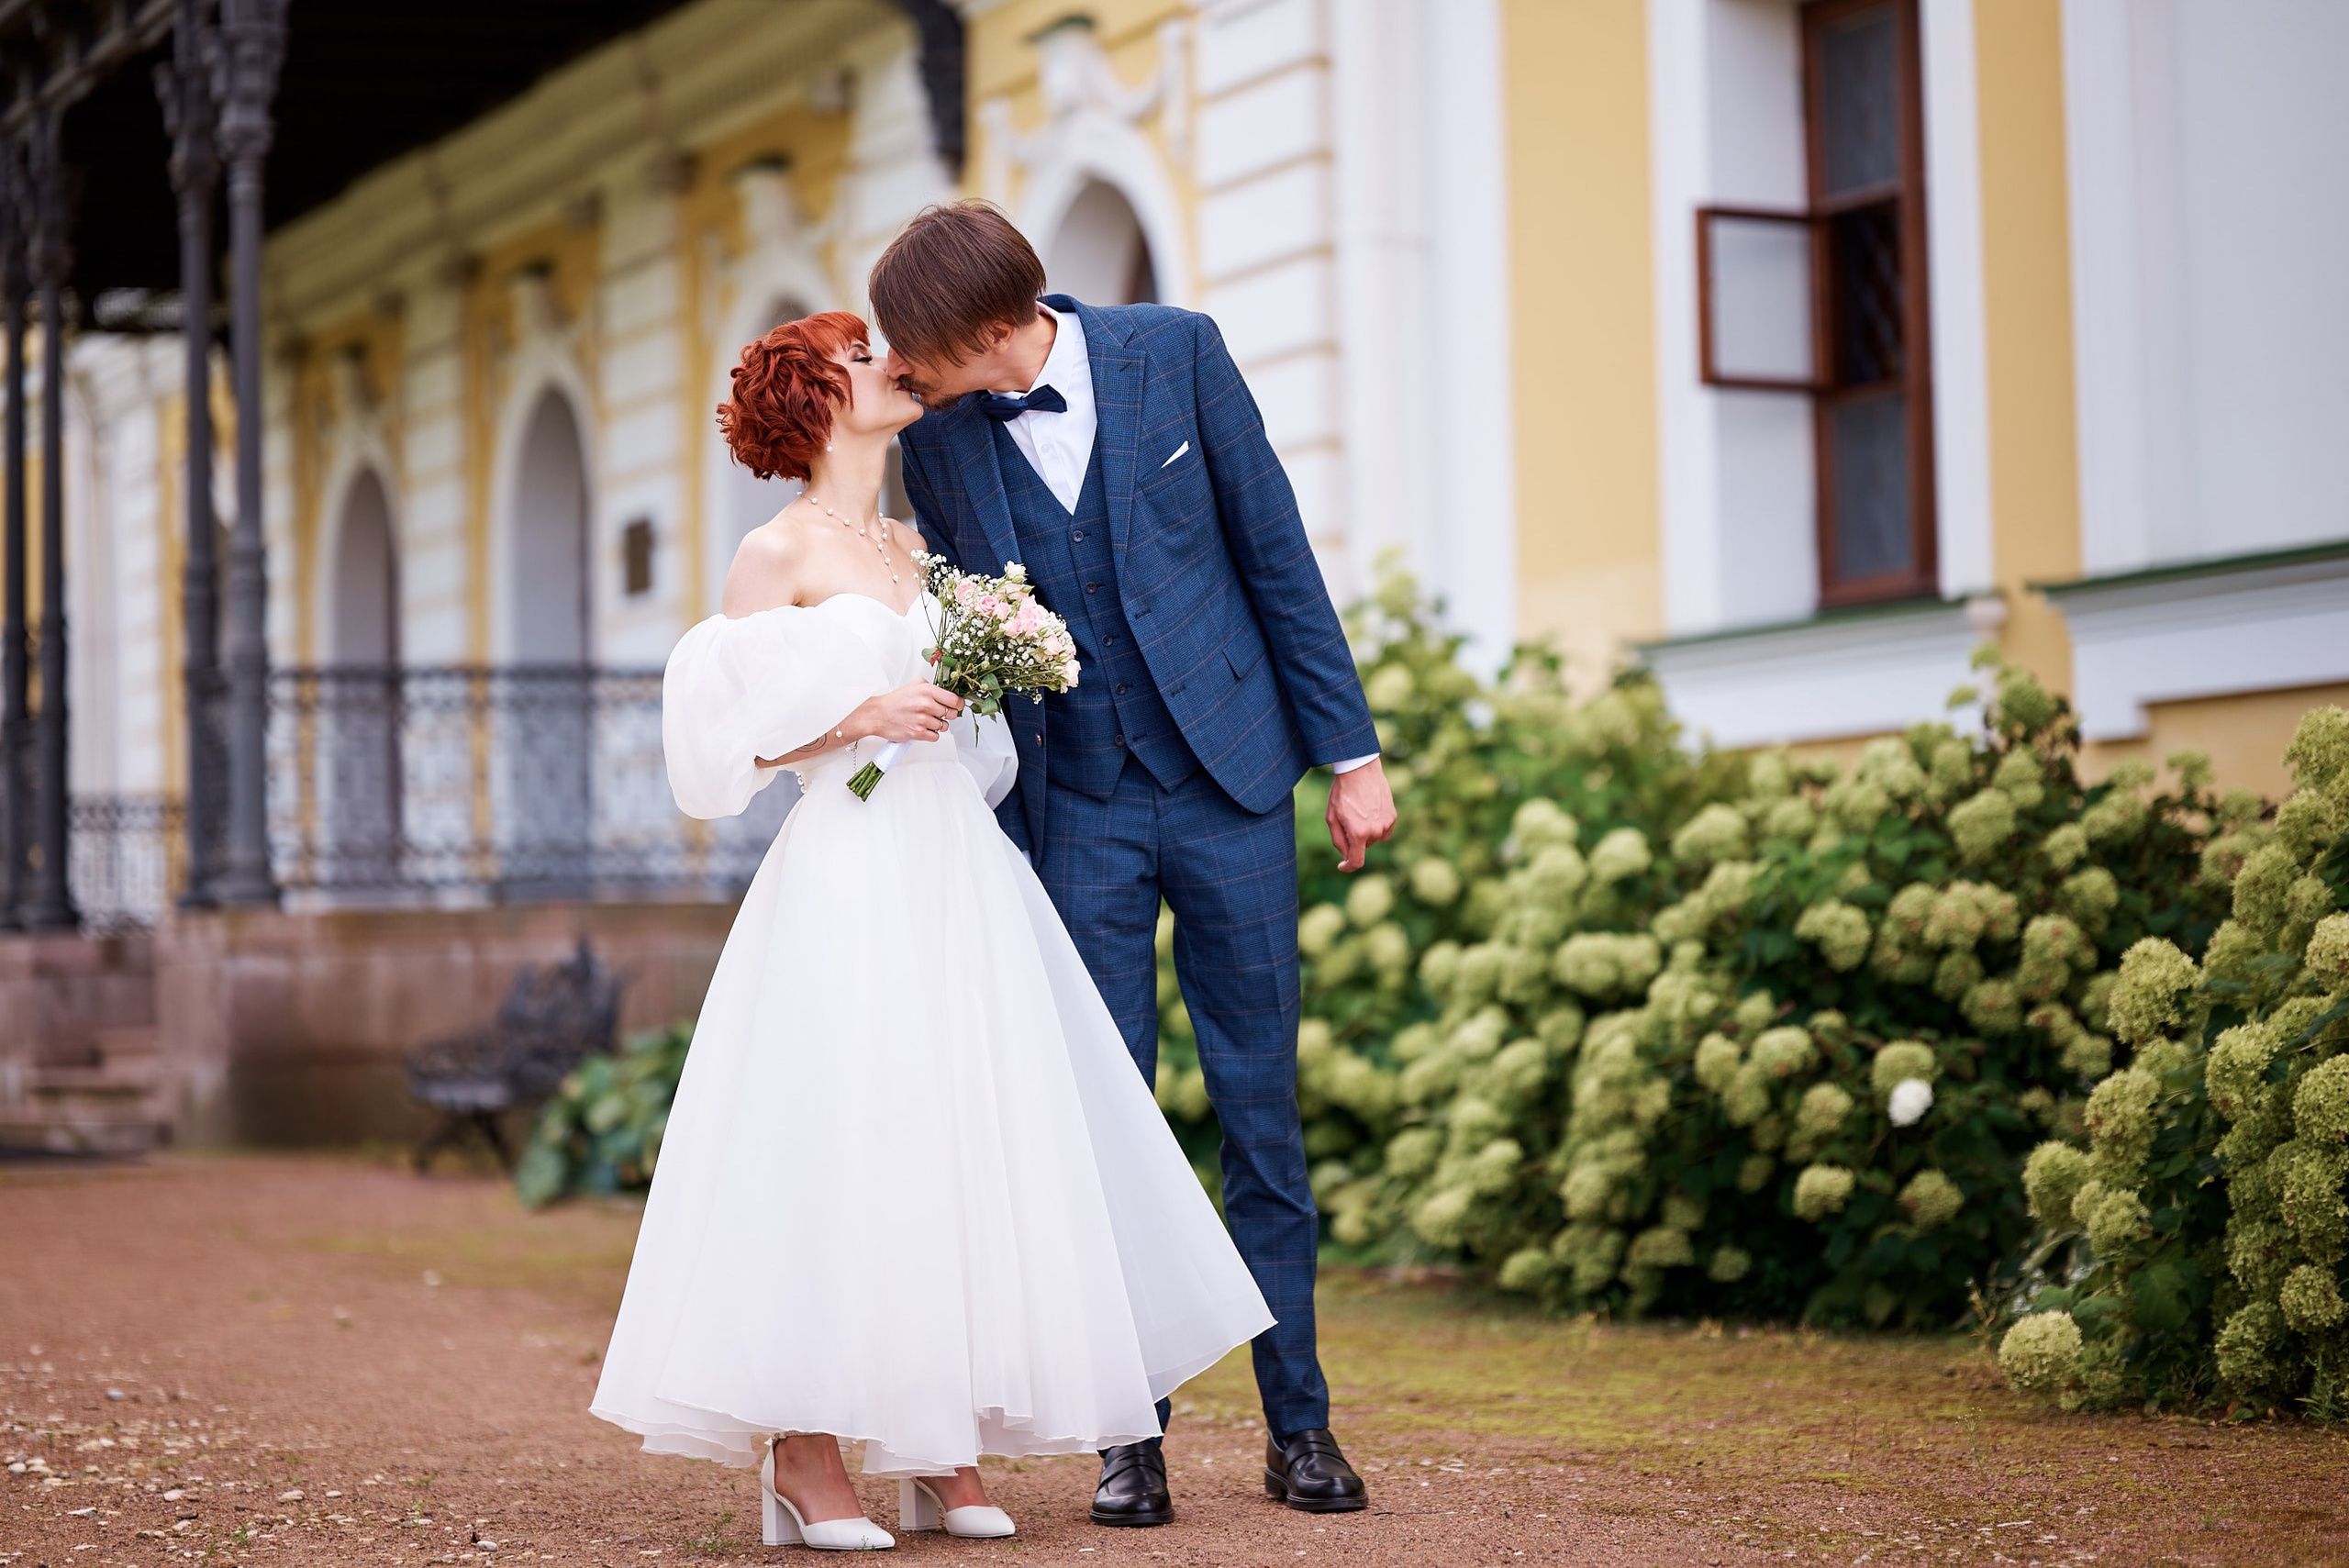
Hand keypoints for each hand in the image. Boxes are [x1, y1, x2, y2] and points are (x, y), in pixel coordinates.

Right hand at [851, 679, 963, 742]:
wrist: (878, 714)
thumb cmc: (896, 700)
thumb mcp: (915, 684)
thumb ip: (933, 687)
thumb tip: (948, 694)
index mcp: (927, 691)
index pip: (954, 700)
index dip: (959, 704)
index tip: (957, 706)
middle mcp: (926, 704)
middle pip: (951, 714)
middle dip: (947, 715)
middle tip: (938, 713)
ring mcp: (922, 720)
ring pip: (944, 726)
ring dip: (938, 725)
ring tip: (926, 720)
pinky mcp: (918, 733)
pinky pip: (935, 736)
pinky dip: (931, 734)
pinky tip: (923, 728)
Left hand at [1326, 758, 1395, 872]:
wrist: (1360, 770)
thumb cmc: (1342, 793)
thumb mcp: (1332, 818)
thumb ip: (1339, 841)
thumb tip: (1346, 857)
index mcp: (1358, 833)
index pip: (1356, 861)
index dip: (1348, 867)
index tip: (1342, 865)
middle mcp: (1375, 831)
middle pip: (1363, 847)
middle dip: (1354, 840)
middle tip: (1346, 820)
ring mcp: (1386, 824)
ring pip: (1374, 839)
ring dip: (1365, 832)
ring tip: (1358, 812)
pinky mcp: (1392, 816)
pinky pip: (1384, 830)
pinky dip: (1376, 826)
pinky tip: (1369, 811)